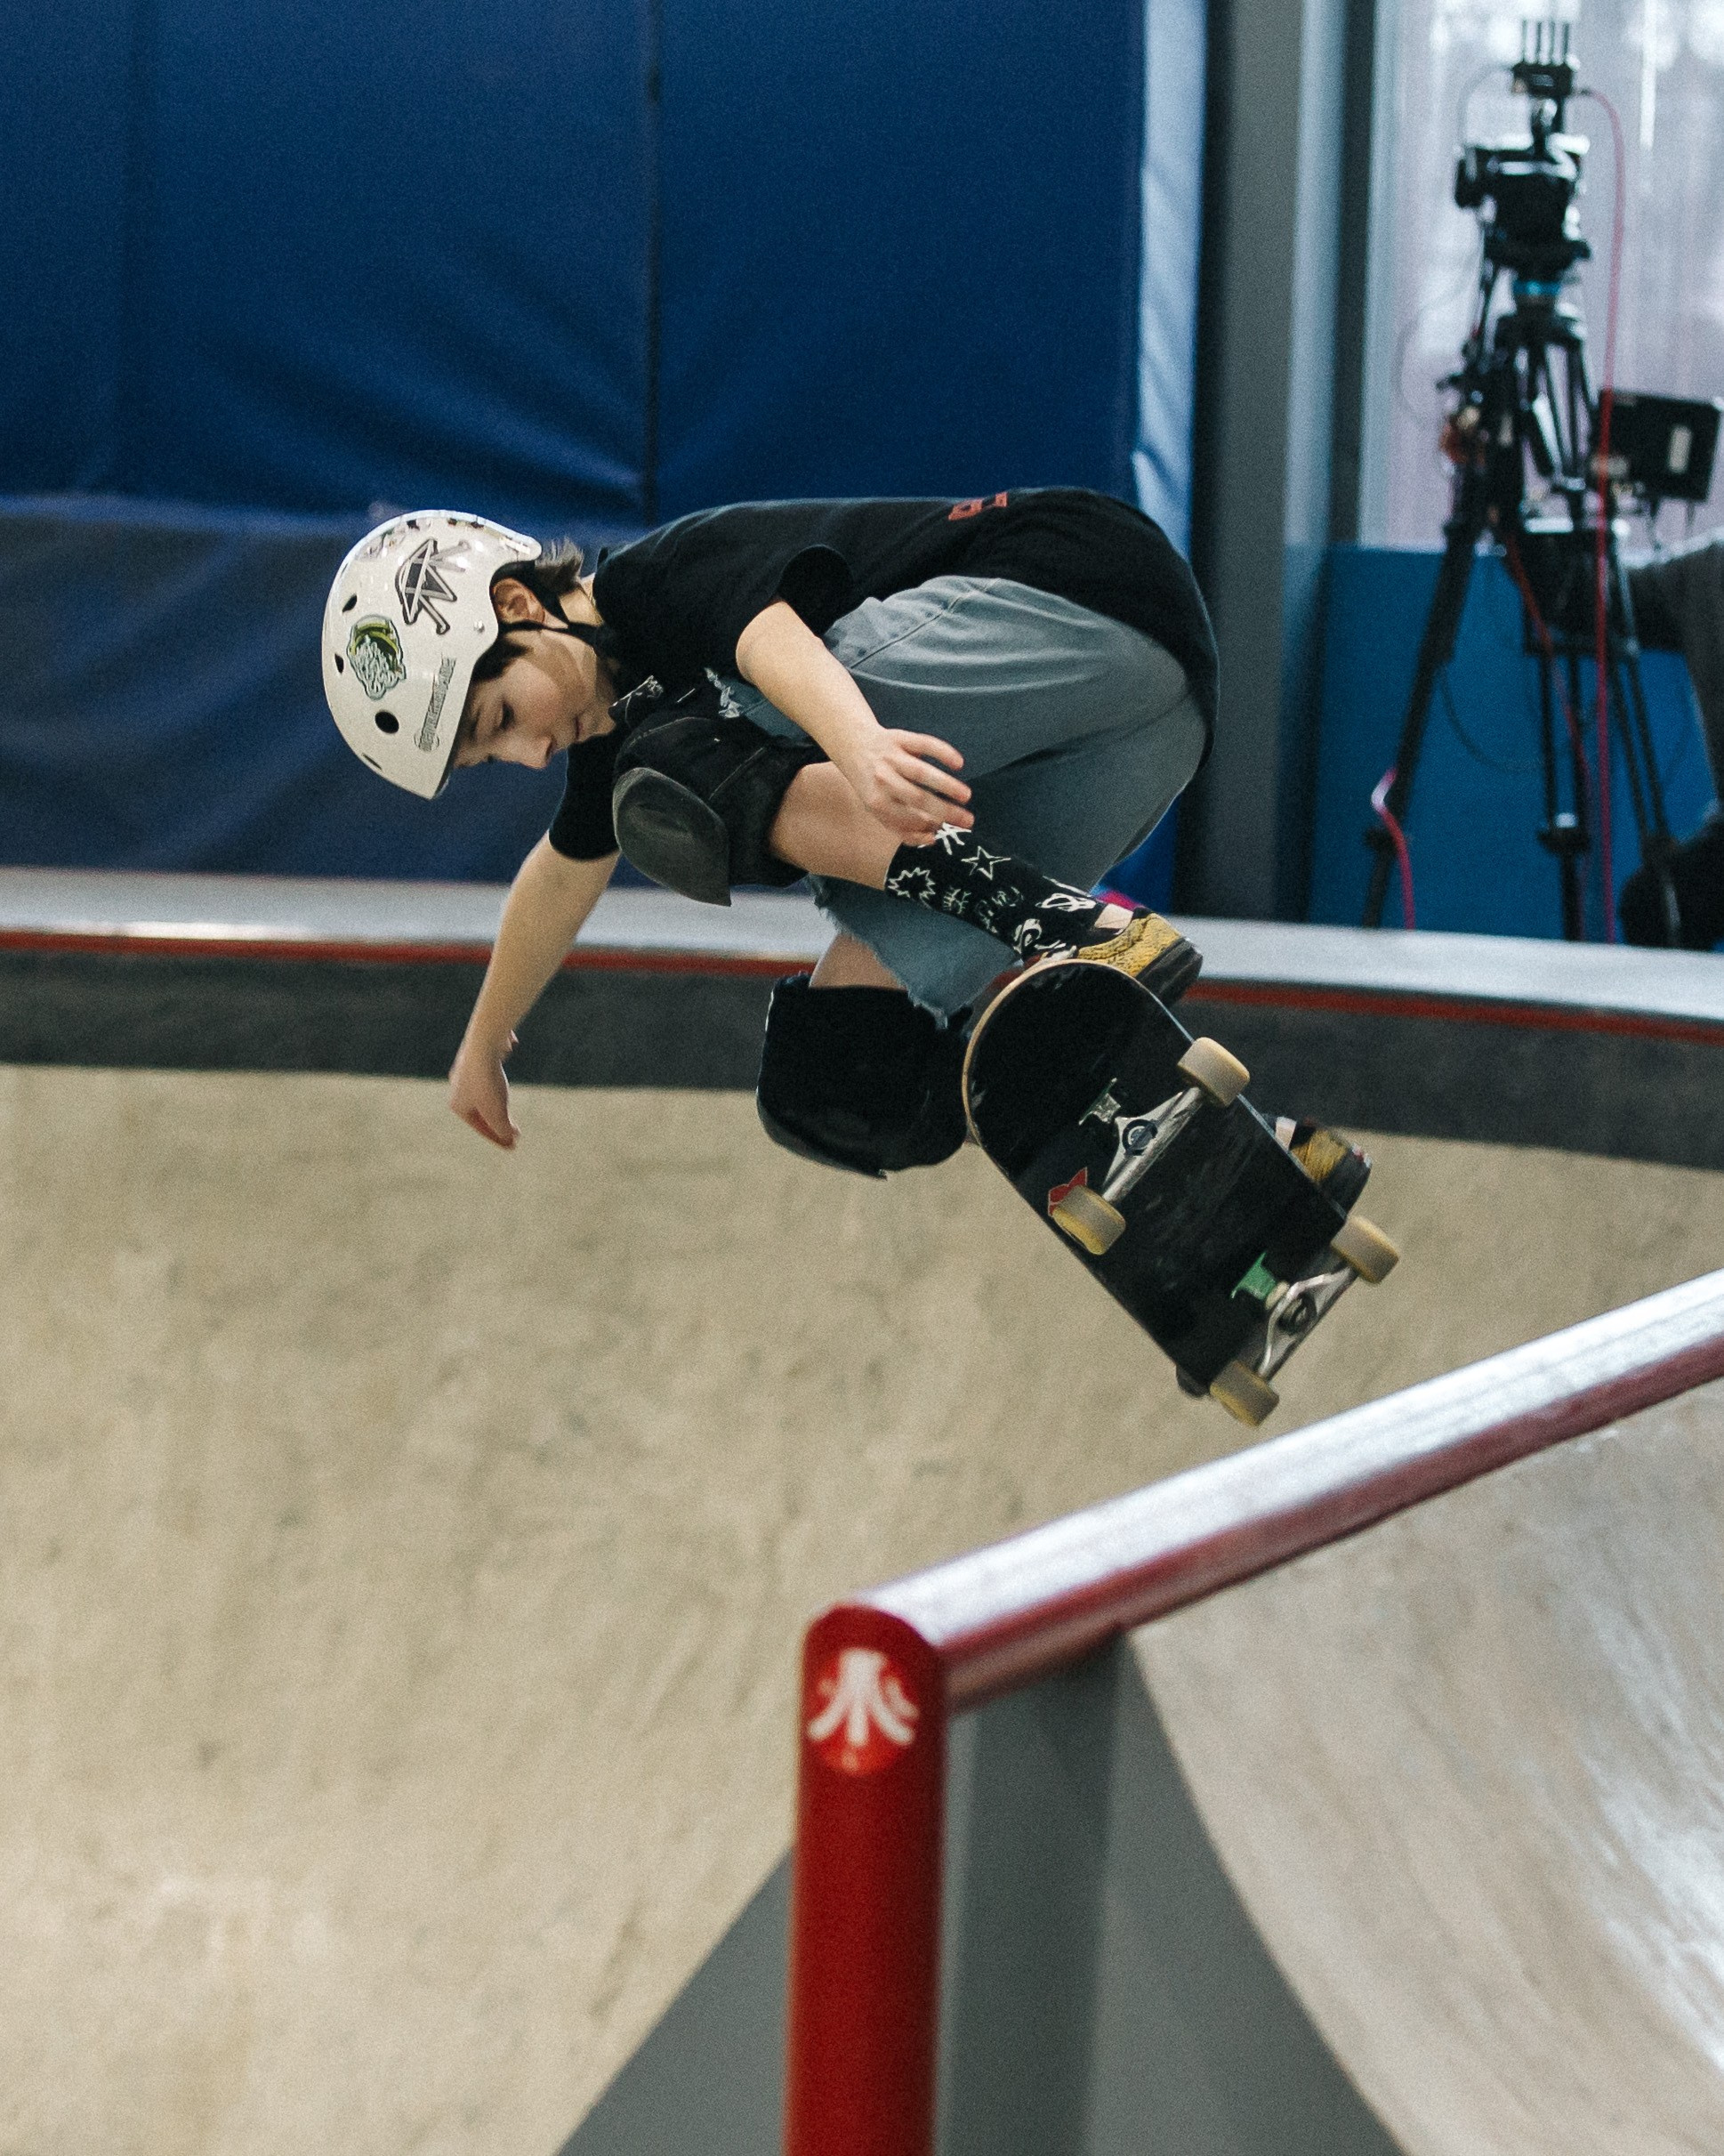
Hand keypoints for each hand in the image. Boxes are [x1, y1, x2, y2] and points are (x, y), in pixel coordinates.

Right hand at [449, 1031, 519, 1147]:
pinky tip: (502, 1079)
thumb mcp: (497, 1112)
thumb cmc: (487, 1081)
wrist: (484, 1043)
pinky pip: (488, 1075)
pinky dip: (496, 1083)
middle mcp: (457, 1088)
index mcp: (457, 1105)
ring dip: (495, 1102)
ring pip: (483, 1093)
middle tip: (513, 1131)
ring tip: (505, 1107)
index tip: (513, 1145)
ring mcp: (465, 1071)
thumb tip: (509, 1138)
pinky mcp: (477, 1058)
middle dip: (496, 1121)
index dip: (498, 1139)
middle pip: (480, 1111)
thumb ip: (502, 1129)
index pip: (480, 1127)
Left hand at [840, 729, 971, 842]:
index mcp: (875, 801)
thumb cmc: (873, 783)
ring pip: (921, 772)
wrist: (852, 744)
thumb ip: (900, 826)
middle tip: (967, 820)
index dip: (925, 826)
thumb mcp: (877, 807)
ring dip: (946, 785)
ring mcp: (891, 757)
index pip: (905, 818)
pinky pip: (924, 744)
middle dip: (944, 811)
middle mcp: (882, 779)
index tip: (946, 829)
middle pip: (917, 798)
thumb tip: (931, 839)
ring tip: (966, 796)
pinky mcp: (899, 737)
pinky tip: (959, 764)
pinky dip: (943, 752)